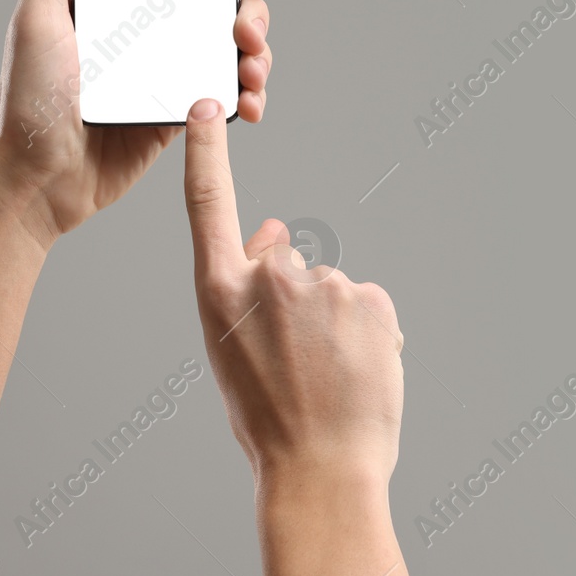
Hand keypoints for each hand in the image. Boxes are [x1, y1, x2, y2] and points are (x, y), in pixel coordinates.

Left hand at [0, 0, 273, 244]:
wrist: (34, 179)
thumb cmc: (24, 102)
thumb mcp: (36, 19)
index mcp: (119, 7)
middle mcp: (147, 37)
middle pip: (219, 11)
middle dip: (251, 14)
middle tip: (247, 30)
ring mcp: (165, 76)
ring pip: (230, 53)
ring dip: (257, 56)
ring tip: (252, 68)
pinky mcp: (176, 116)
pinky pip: (224, 99)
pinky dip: (247, 97)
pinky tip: (248, 102)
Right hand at [182, 99, 403, 488]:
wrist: (320, 468)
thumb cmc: (269, 417)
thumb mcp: (232, 348)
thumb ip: (244, 285)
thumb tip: (273, 227)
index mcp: (220, 292)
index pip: (209, 205)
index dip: (206, 153)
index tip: (207, 106)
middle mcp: (268, 277)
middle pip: (290, 263)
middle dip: (301, 301)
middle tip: (301, 362)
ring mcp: (321, 284)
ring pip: (333, 290)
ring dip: (337, 322)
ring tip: (329, 375)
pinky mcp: (368, 295)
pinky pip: (369, 304)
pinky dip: (369, 332)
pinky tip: (357, 371)